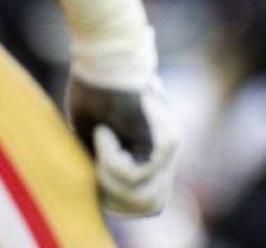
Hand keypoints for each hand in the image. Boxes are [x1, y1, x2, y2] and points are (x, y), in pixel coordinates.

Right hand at [66, 77, 178, 215]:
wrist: (107, 64)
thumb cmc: (95, 94)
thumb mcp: (96, 139)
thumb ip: (107, 163)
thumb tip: (104, 195)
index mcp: (153, 147)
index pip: (143, 192)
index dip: (115, 192)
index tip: (97, 165)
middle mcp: (168, 149)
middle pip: (145, 199)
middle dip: (111, 189)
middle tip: (96, 150)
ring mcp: (170, 145)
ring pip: (138, 190)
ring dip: (106, 172)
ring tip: (99, 138)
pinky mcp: (165, 142)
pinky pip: (136, 175)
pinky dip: (110, 161)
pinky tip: (104, 134)